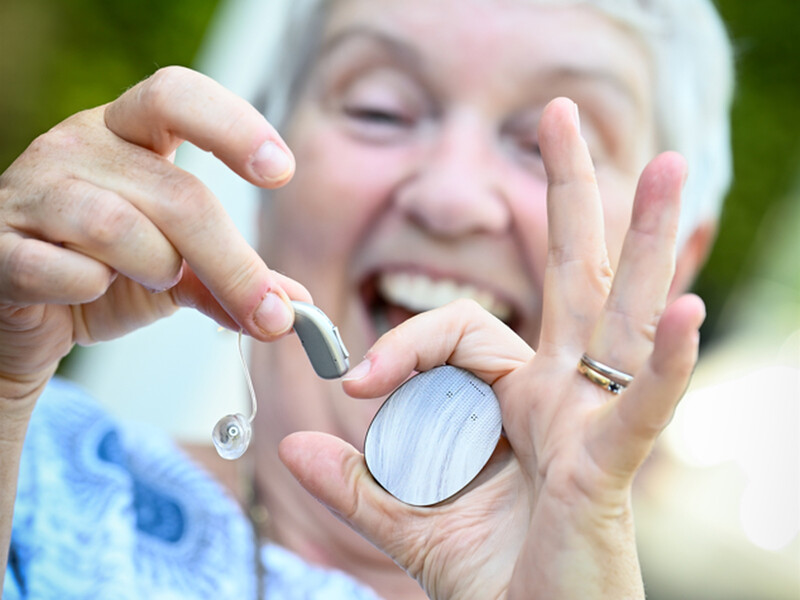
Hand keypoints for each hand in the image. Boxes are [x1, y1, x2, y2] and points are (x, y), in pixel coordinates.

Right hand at [0, 66, 310, 404]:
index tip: (281, 171)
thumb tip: (294, 306)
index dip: (232, 126)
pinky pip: (57, 267)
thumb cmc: (105, 274)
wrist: (25, 315)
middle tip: (267, 312)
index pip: (175, 96)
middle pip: (178, 193)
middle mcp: (77, 148)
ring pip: (117, 225)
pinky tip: (87, 291)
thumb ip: (231, 279)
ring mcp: (32, 193)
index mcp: (127, 135)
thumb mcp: (179, 272)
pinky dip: (87, 289)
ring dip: (157, 266)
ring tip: (155, 277)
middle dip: (233, 263)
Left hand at [278, 98, 703, 598]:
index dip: (403, 343)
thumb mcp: (409, 521)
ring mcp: (594, 423)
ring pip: (619, 318)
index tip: (357, 383)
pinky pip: (643, 407)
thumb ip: (355, 482)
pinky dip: (663, 362)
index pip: (462, 330)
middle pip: (570, 277)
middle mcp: (564, 395)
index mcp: (518, 398)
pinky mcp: (611, 469)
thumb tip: (293, 441)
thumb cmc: (493, 577)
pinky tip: (683, 309)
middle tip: (557, 117)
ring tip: (663, 168)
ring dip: (642, 242)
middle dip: (566, 195)